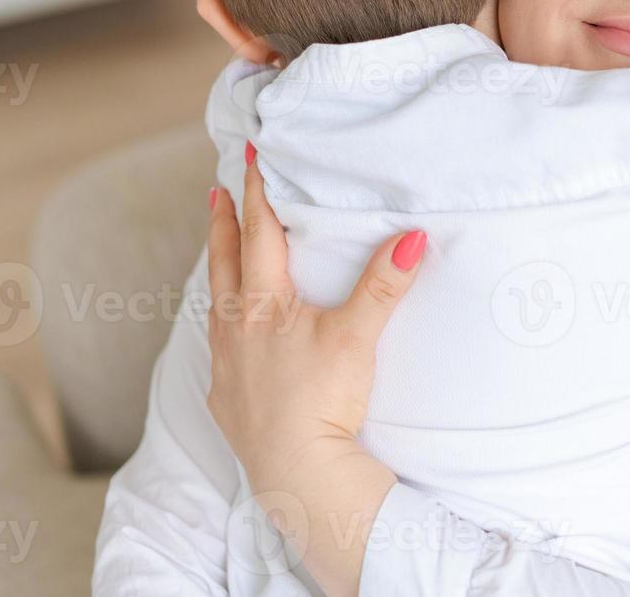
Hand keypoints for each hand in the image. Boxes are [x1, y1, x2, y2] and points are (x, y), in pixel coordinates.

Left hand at [205, 150, 427, 590]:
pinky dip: (223, 330)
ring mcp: (226, 366)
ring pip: (218, 306)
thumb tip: (413, 236)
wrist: (298, 473)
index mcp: (264, 304)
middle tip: (216, 192)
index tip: (249, 156)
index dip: (258, 193)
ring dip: (221, 274)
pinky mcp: (227, 402)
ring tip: (223, 256)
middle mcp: (236, 329)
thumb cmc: (324, 401)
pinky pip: (219, 353)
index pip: (260, 234)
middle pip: (227, 263)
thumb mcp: (358, 336)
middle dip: (225, 224)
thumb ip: (383, 285)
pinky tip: (231, 338)